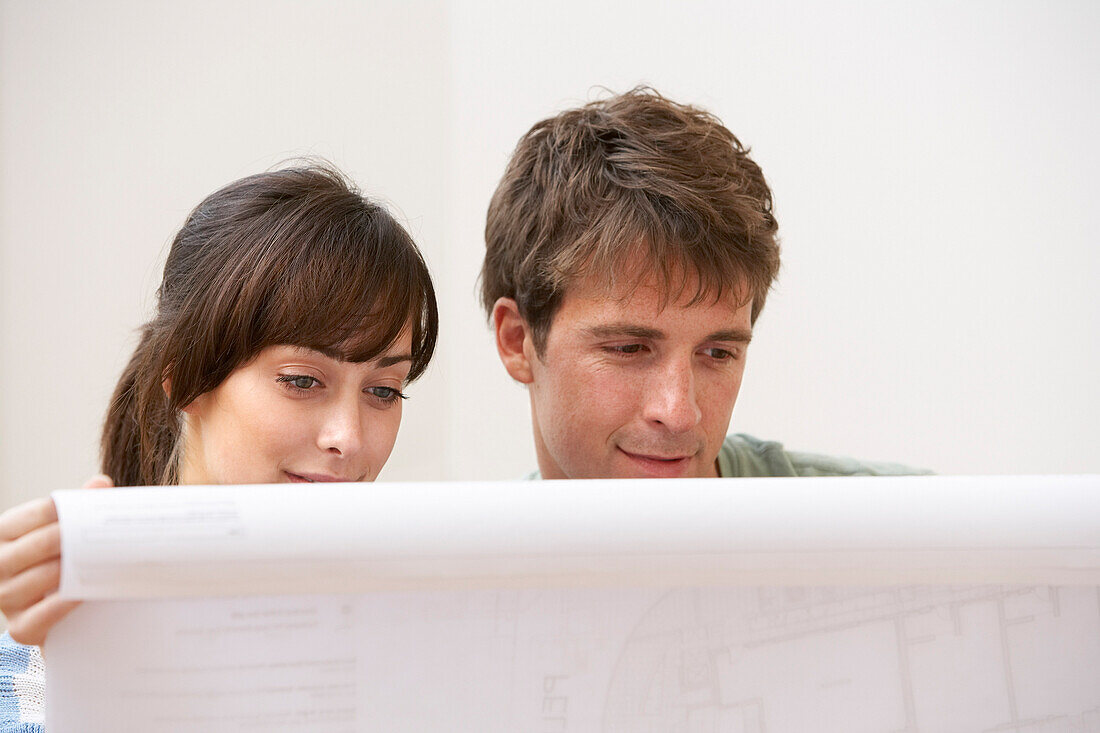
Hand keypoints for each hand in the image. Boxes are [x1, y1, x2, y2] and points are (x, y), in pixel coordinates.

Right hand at [0, 475, 112, 645]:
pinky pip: (36, 619)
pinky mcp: (22, 628)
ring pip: (27, 584)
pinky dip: (58, 607)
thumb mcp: (70, 531)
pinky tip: (80, 594)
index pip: (27, 517)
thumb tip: (100, 483)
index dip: (54, 510)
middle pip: (25, 550)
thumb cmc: (68, 557)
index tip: (82, 504)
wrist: (74, 607)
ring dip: (59, 572)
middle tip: (86, 534)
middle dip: (57, 540)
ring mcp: (6, 599)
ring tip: (89, 563)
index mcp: (6, 534)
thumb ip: (82, 507)